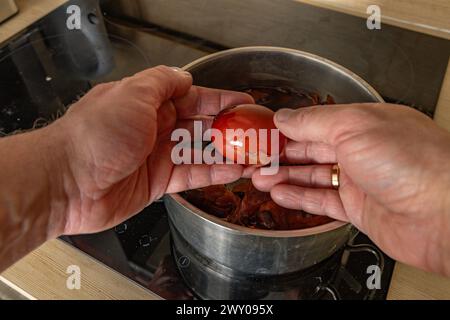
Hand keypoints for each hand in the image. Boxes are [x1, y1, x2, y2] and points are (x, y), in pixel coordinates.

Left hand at [55, 66, 252, 234]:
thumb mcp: (132, 94)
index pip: (192, 95)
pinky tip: (235, 171)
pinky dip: (213, 173)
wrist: (67, 182)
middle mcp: (153, 126)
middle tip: (254, 131)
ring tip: (253, 153)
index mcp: (146, 101)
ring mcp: (156, 155)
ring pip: (199, 150)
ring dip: (226, 152)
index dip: (219, 99)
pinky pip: (192, 174)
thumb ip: (161, 83)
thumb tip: (185, 76)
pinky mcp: (158, 182)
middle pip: (199, 123)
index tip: (244, 102)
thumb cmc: (95, 134)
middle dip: (227, 126)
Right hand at [252, 103, 449, 275]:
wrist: (444, 215)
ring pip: (313, 176)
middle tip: (255, 158)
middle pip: (312, 150)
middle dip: (280, 154)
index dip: (287, 128)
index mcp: (364, 123)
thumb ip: (314, 122)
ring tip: (259, 177)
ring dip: (284, 176)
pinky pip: (322, 201)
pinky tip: (280, 194)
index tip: (263, 133)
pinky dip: (299, 197)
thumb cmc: (411, 163)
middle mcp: (363, 150)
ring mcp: (361, 181)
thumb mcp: (353, 127)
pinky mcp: (360, 209)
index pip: (316, 122)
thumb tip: (284, 116)